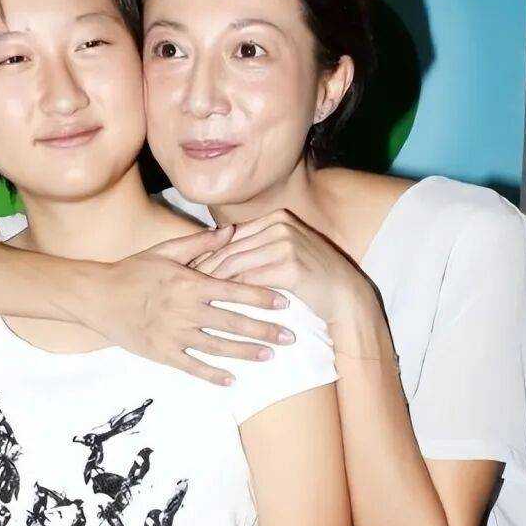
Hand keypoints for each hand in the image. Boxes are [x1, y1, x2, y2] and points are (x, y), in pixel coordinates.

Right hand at [76, 226, 296, 385]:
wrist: (97, 296)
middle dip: (265, 330)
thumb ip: (200, 242)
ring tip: (270, 356)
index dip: (262, 297)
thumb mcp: (164, 250)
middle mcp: (186, 310)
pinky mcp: (161, 352)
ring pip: (218, 347)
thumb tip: (232, 231)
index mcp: (190, 283)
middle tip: (291, 337)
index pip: (235, 290)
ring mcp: (174, 334)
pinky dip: (212, 374)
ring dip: (246, 353)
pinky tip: (231, 380)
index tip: (285, 302)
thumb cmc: (132, 270)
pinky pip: (192, 366)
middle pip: (234, 323)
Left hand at [192, 209, 373, 325]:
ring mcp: (286, 243)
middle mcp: (280, 225)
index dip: (205, 255)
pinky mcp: (290, 265)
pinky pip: (250, 281)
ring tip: (192, 298)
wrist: (346, 295)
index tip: (184, 271)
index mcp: (276, 218)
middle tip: (180, 287)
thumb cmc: (312, 277)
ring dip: (211, 283)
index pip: (230, 237)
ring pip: (236, 265)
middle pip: (229, 249)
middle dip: (202, 269)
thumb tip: (216, 255)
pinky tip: (216, 307)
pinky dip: (231, 294)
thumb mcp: (283, 252)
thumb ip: (255, 247)